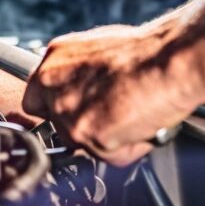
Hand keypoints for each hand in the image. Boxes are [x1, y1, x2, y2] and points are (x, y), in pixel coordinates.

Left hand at [22, 24, 198, 165]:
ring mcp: (68, 114)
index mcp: (53, 63)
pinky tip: (141, 126)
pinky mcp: (88, 136)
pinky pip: (108, 156)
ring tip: (131, 116)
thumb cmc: (146, 51)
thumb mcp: (96, 49)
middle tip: (111, 116)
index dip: (57, 111)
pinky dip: (128, 148)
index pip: (35, 102)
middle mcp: (53, 88)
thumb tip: (80, 87)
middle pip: (58, 127)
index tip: (73, 113)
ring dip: (106, 140)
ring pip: (82, 145)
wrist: (170, 60)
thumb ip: (76, 73)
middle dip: (85, 127)